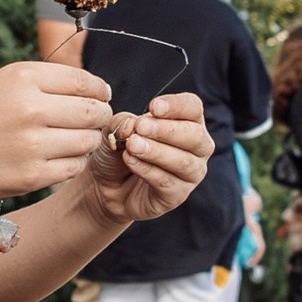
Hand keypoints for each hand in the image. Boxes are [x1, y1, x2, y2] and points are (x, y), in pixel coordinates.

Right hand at [0, 60, 111, 199]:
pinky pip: (74, 167)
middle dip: (100, 116)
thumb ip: (49, 83)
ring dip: (88, 140)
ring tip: (73, 139)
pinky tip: (59, 156)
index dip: (101, 91)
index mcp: (23, 78)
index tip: (102, 97)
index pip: (87, 82)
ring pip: (88, 141)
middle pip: (93, 112)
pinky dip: (74, 162)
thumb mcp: (5, 82)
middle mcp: (29, 108)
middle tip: (95, 120)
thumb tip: (100, 91)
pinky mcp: (30, 176)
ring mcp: (31, 145)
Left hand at [78, 92, 211, 224]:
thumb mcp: (115, 129)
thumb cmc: (118, 150)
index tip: (153, 106)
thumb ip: (124, 122)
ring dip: (157, 151)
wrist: (104, 184)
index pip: (192, 107)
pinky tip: (131, 161)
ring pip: (183, 161)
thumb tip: (133, 125)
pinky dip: (147, 170)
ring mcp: (190, 173)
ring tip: (132, 145)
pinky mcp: (177, 195)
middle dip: (167, 130)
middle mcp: (197, 147)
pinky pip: (167, 182)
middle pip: (195, 135)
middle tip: (141, 127)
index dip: (177, 106)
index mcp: (188, 121)